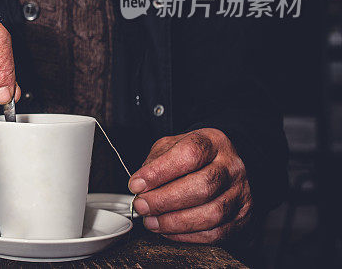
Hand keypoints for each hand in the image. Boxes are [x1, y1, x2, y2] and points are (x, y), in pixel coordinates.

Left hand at [128, 128, 251, 242]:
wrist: (224, 166)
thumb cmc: (193, 157)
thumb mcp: (172, 146)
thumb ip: (155, 162)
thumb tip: (140, 185)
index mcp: (213, 142)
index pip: (189, 154)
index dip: (160, 171)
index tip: (136, 184)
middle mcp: (231, 167)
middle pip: (202, 186)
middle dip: (165, 200)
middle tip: (141, 206)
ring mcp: (240, 193)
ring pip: (211, 214)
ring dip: (174, 222)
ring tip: (151, 221)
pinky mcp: (241, 217)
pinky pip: (215, 233)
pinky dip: (187, 236)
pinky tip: (168, 230)